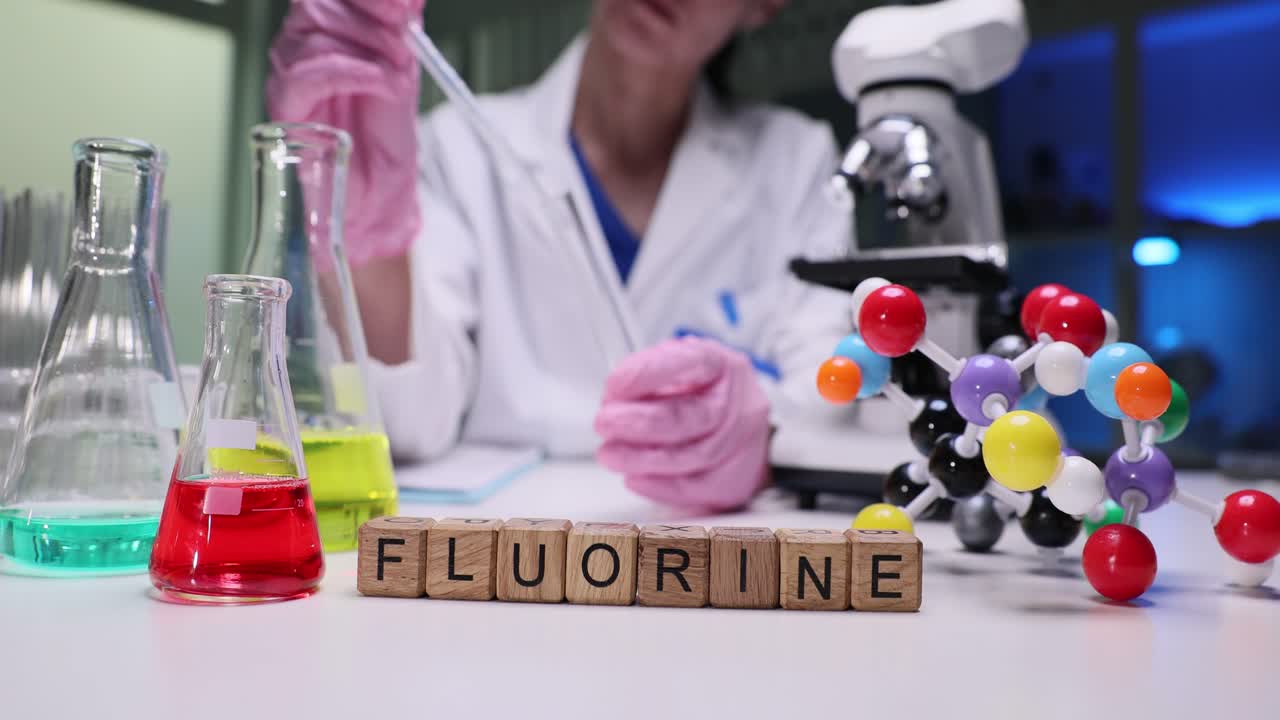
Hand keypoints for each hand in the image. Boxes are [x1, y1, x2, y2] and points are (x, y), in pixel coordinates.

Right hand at [266, 0, 423, 265]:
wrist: (380, 189)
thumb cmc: (386, 132)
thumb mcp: (403, 64)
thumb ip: (401, 23)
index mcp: (326, 27)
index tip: (406, 5)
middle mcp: (299, 43)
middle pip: (319, 3)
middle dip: (373, 16)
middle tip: (405, 40)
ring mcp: (287, 72)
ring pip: (318, 34)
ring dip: (372, 51)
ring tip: (397, 79)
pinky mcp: (285, 105)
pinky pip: (311, 74)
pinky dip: (357, 74)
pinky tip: (385, 86)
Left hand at [595, 337, 770, 512]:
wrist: (745, 425)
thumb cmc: (705, 391)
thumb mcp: (681, 366)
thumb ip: (650, 373)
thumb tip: (615, 395)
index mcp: (721, 366)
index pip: (691, 363)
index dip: (649, 373)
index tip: (614, 384)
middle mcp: (735, 405)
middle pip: (691, 417)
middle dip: (640, 422)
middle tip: (604, 422)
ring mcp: (737, 444)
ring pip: (690, 456)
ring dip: (642, 458)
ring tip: (610, 453)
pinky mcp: (732, 480)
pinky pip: (696, 489)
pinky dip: (660, 487)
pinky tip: (634, 478)